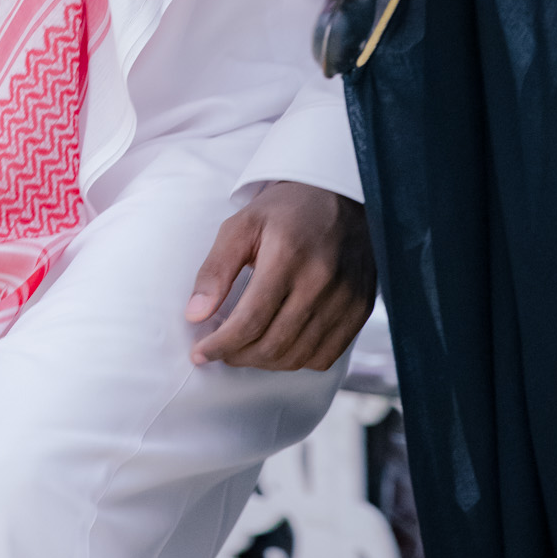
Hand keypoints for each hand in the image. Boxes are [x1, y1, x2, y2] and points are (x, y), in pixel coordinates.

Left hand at [186, 181, 376, 370]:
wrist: (340, 195)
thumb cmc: (285, 210)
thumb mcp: (241, 225)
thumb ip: (216, 270)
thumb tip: (195, 315)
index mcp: (288, 254)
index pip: (249, 320)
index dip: (220, 344)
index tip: (200, 352)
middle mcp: (321, 280)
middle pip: (273, 344)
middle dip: (238, 356)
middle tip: (220, 351)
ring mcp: (346, 297)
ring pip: (297, 357)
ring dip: (264, 362)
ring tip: (245, 349)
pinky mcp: (361, 309)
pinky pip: (324, 356)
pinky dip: (296, 360)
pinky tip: (280, 345)